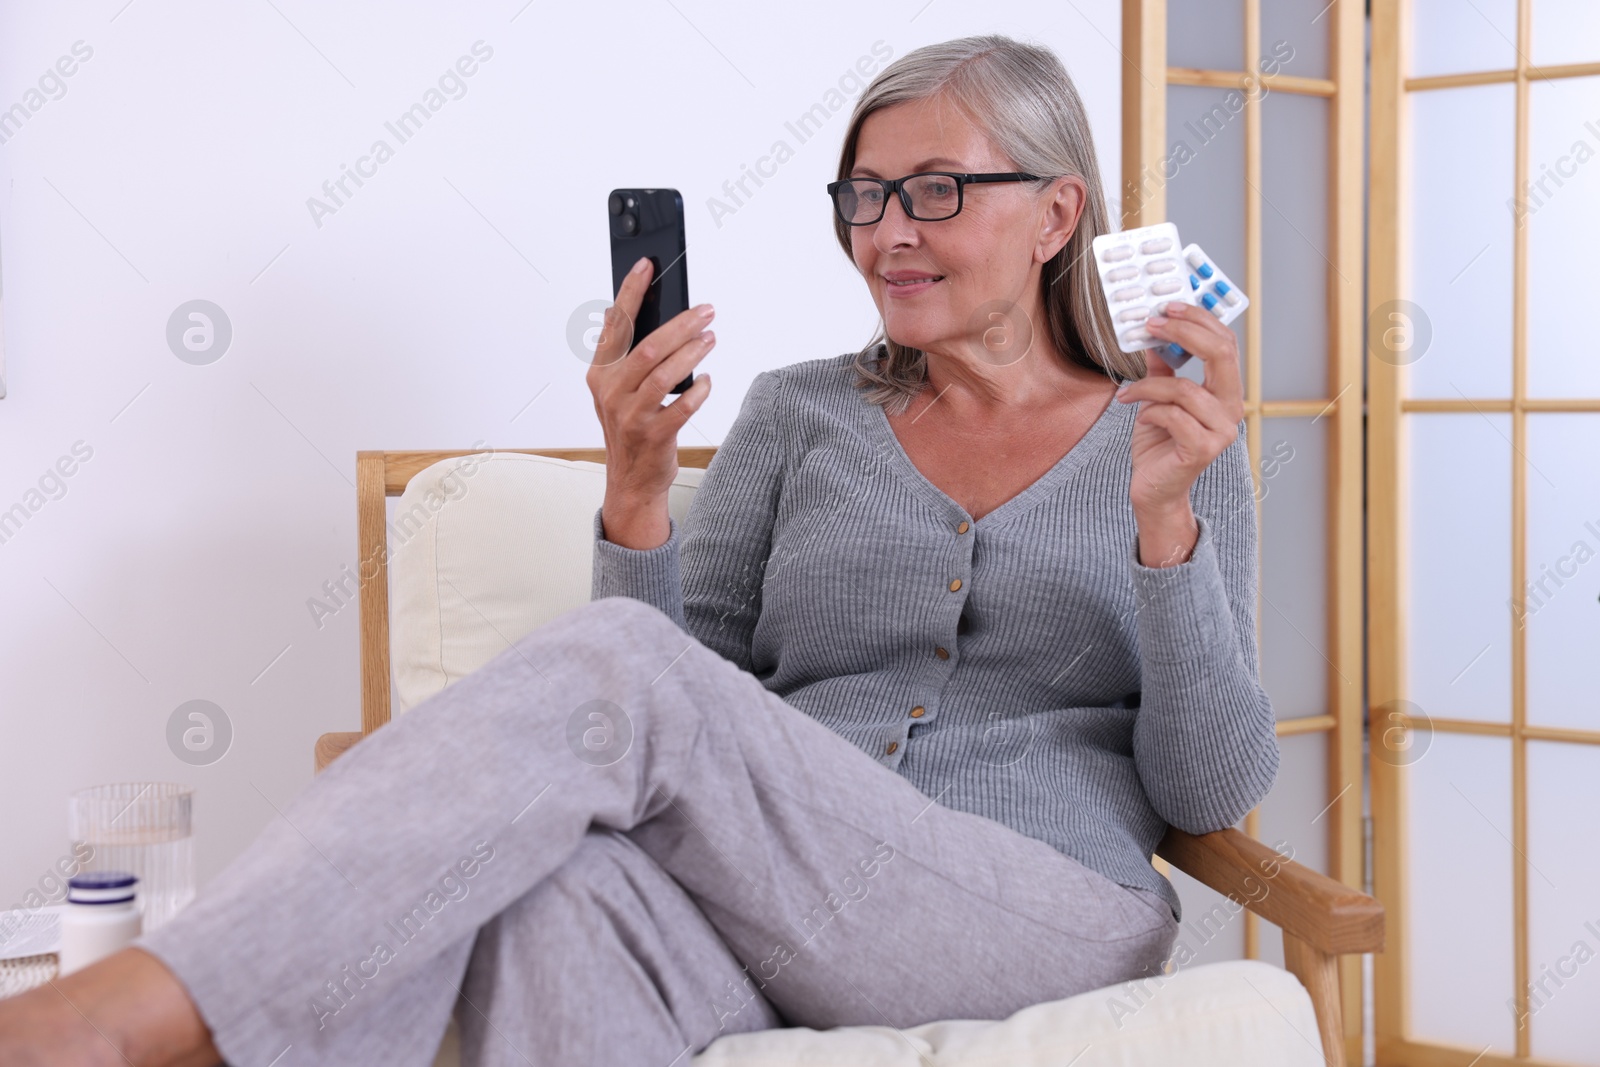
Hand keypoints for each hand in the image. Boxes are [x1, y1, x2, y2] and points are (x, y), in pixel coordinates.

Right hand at [585, 256, 716, 546]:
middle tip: (706, 311)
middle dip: (680, 324)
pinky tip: (706, 382)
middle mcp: (611, 392)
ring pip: (664, 373)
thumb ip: (618, 352)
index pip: (616, 324)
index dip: (630, 292)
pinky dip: (699, 390)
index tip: (646, 265)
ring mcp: (630, 415)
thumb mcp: (615, 389)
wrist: (630, 480)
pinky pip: (682, 406)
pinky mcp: (652, 434)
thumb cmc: (629, 427)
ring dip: (693, 352)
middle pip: (647, 347)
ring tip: (710, 339)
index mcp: (600, 374)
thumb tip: (616, 310)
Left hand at [1114, 302, 1243, 561]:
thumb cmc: (1160, 444)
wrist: (1154, 489)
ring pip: (1184, 388)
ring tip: (1128, 395)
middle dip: (1185, 332)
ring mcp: (1221, 431)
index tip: (1168, 307)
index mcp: (1225, 391)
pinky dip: (1150, 412)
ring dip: (1148, 388)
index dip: (1199, 319)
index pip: (1225, 343)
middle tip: (1153, 323)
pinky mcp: (1202, 450)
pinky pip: (1172, 415)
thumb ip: (1162, 370)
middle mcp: (1231, 408)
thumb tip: (1152, 335)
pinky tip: (1140, 419)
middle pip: (1220, 353)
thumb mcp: (1158, 399)